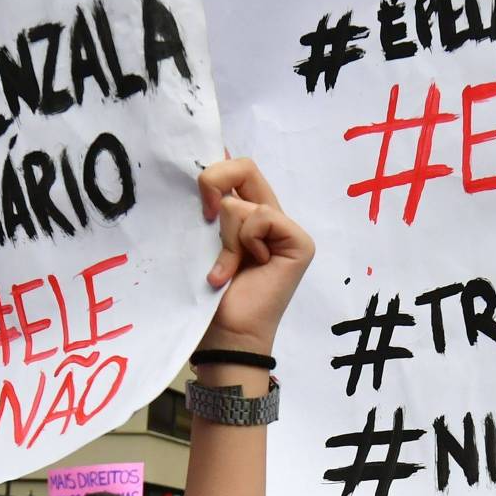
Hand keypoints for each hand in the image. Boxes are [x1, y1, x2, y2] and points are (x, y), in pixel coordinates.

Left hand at [198, 159, 314, 355]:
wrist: (226, 334)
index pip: (235, 170)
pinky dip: (244, 242)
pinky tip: (247, 268)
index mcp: (247, 215)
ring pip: (240, 203)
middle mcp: (268, 218)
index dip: (214, 168)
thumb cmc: (209, 297)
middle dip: (212, 183)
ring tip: (224, 270)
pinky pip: (261, 217)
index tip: (196, 195)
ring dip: (224, 238)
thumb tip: (205, 161)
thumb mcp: (201, 241)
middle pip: (243, 167)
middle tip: (203, 217)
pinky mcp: (299, 242)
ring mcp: (285, 230)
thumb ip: (207, 205)